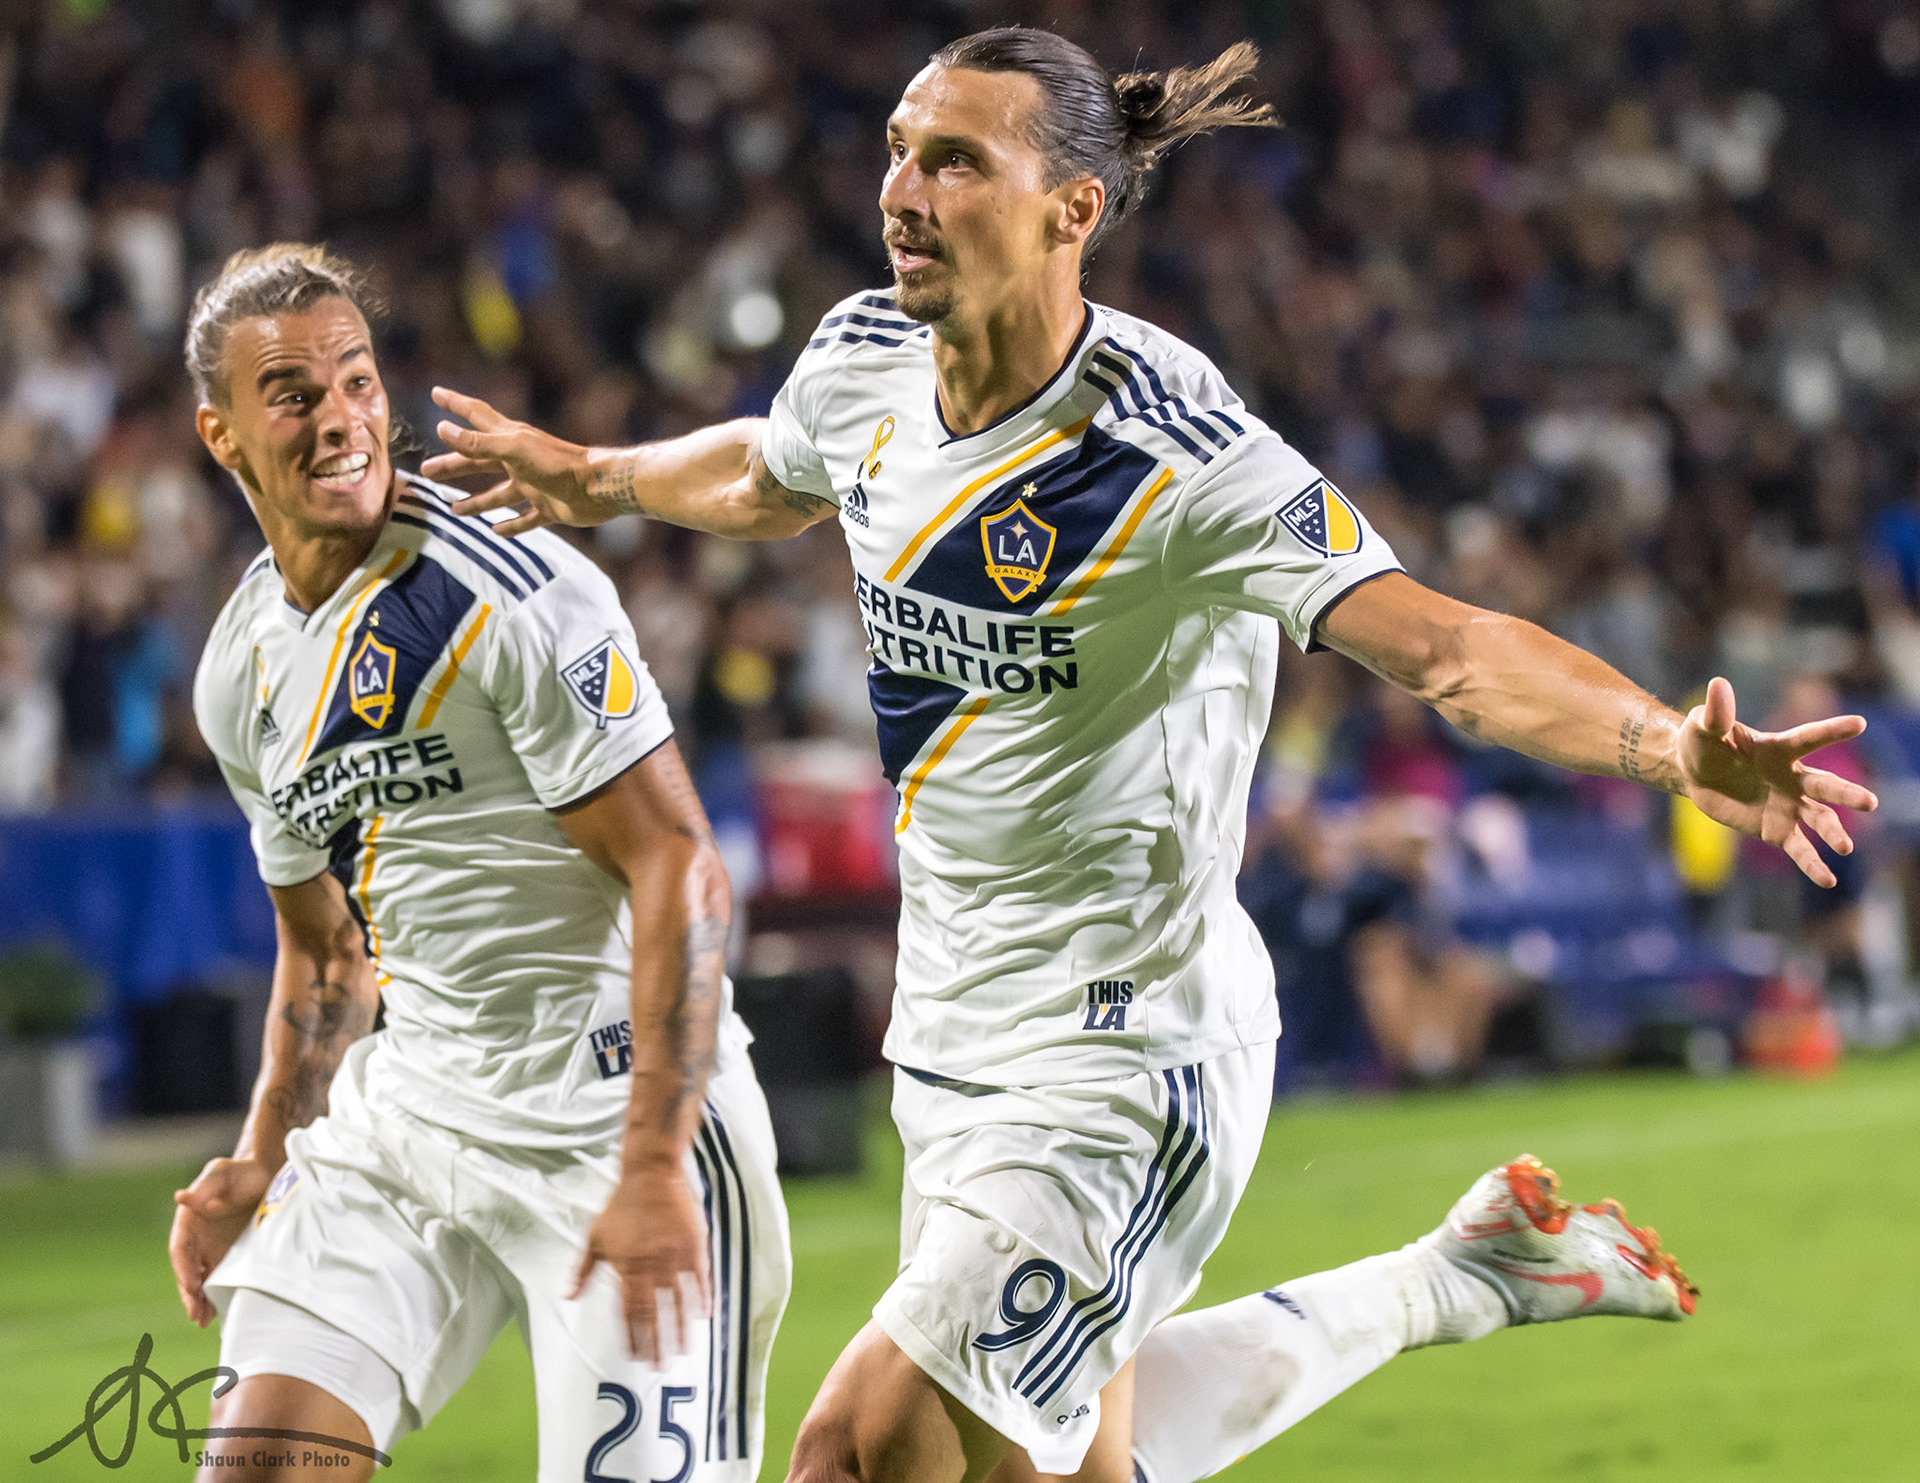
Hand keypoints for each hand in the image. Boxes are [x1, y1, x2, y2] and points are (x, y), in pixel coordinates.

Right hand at [170, 1156, 274, 1326]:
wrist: (265, 1172)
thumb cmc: (240, 1170)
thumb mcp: (220, 1173)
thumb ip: (204, 1187)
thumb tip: (182, 1196)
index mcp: (187, 1221)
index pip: (180, 1251)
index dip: (183, 1270)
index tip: (190, 1286)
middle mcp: (196, 1238)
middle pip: (188, 1270)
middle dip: (190, 1294)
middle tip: (196, 1315)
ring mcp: (211, 1247)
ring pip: (201, 1278)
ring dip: (201, 1300)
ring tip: (203, 1321)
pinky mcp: (229, 1252)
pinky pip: (219, 1276)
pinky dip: (217, 1293)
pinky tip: (219, 1310)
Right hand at [420, 387, 598, 535]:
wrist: (597, 487)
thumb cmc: (557, 463)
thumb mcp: (512, 449)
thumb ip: (478, 441)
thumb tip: (442, 429)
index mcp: (510, 439)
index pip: (476, 415)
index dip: (455, 404)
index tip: (436, 393)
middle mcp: (519, 460)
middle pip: (479, 460)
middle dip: (454, 463)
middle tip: (427, 470)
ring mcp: (533, 485)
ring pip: (498, 493)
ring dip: (476, 501)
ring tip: (454, 508)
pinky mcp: (548, 507)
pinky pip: (525, 518)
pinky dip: (510, 525)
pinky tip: (496, 531)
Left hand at [572, 1167, 710, 1365]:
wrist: (650, 1174)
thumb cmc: (620, 1205)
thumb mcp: (594, 1237)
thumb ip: (583, 1270)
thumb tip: (569, 1296)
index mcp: (626, 1268)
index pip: (628, 1312)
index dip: (632, 1336)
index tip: (635, 1356)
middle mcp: (651, 1267)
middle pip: (653, 1314)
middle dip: (656, 1343)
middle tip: (660, 1366)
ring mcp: (674, 1257)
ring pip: (679, 1301)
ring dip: (681, 1328)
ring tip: (685, 1349)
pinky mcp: (694, 1245)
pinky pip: (701, 1278)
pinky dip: (704, 1297)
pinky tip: (707, 1315)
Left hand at [1677, 677, 1878, 886]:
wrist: (1694, 774)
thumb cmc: (1702, 743)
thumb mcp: (1702, 727)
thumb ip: (1715, 713)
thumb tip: (1718, 685)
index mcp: (1779, 748)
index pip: (1808, 738)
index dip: (1831, 731)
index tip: (1859, 723)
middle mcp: (1792, 777)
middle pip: (1824, 785)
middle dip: (1846, 794)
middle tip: (1869, 803)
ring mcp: (1789, 804)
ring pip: (1819, 819)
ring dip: (1833, 832)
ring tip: (1844, 847)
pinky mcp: (1777, 829)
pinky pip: (1800, 849)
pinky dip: (1813, 864)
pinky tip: (1828, 880)